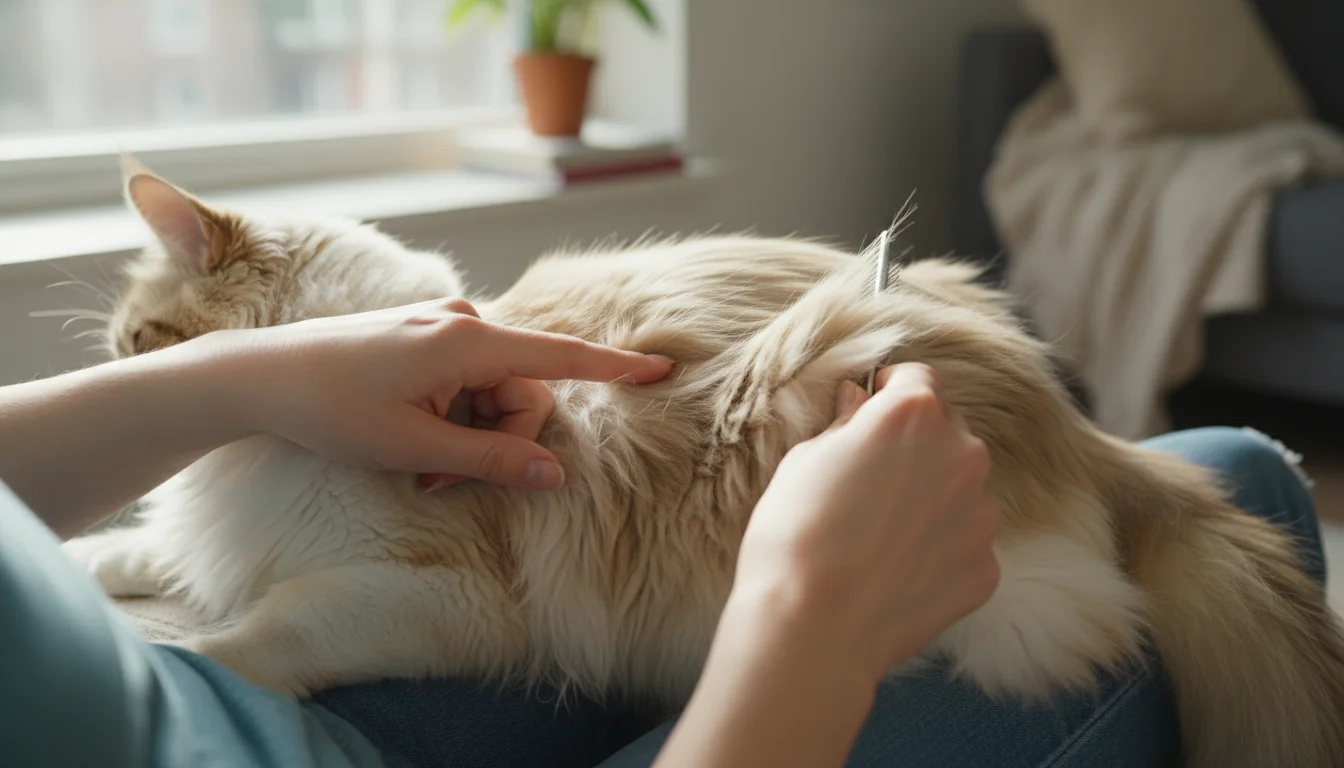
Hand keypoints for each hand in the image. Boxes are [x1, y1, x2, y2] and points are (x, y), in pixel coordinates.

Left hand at [195, 298, 671, 489]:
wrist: (258, 377)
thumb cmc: (332, 411)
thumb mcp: (416, 450)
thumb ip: (491, 460)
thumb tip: (553, 472)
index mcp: (466, 342)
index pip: (559, 358)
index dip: (613, 367)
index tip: (661, 367)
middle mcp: (461, 323)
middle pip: (521, 390)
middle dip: (497, 440)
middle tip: (443, 482)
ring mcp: (440, 327)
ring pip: (492, 391)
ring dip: (470, 435)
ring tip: (420, 468)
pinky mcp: (422, 336)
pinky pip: (464, 380)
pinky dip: (452, 416)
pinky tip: (413, 437)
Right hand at [653, 363, 999, 767]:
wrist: (814, 628)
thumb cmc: (795, 535)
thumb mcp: (804, 460)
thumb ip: (846, 425)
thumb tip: (861, 402)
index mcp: (913, 414)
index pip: (916, 378)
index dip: (889, 392)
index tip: (869, 410)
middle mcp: (962, 453)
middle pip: (946, 432)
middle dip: (914, 447)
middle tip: (868, 482)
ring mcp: (981, 513)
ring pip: (958, 489)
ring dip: (929, 499)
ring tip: (878, 534)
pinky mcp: (986, 566)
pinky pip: (963, 543)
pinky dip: (937, 550)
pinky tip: (894, 571)